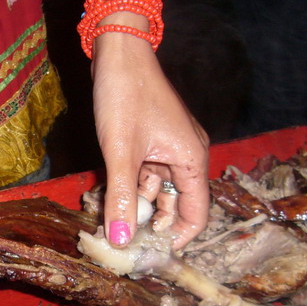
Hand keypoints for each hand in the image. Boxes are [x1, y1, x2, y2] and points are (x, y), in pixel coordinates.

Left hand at [91, 31, 209, 249]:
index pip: (196, 215)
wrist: (119, 52)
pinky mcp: (152, 143)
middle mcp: (187, 157)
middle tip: (123, 244)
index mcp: (192, 160)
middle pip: (176, 206)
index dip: (175, 239)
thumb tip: (121, 241)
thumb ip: (122, 198)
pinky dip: (130, 188)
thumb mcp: (120, 151)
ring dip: (137, 208)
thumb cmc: (126, 95)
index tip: (149, 254)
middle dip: (151, 226)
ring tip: (110, 224)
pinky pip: (146, 176)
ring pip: (157, 192)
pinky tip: (109, 200)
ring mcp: (170, 150)